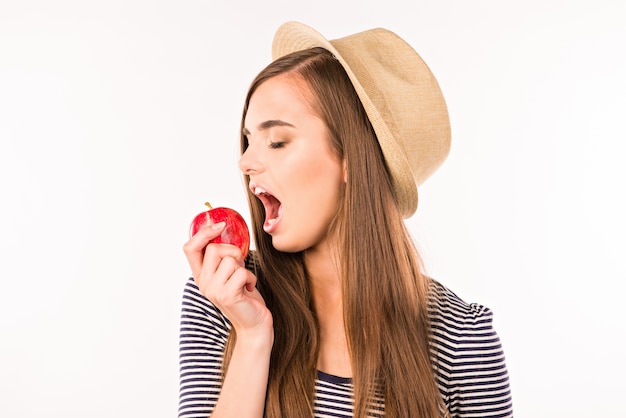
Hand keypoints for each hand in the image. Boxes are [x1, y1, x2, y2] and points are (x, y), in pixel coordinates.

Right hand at [183, 222, 272, 339]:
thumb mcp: (230, 273)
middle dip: (233, 252)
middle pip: (214, 249)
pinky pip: (241, 272)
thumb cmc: (245, 295)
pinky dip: (251, 278)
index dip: (203, 233)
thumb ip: (223, 257)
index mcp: (201, 275)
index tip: (220, 225)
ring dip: (244, 267)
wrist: (254, 324)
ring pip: (230, 260)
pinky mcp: (226, 295)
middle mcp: (203, 283)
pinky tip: (249, 290)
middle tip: (239, 267)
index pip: (190, 248)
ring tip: (244, 281)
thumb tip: (224, 229)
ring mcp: (213, 290)